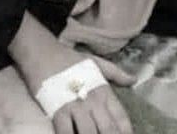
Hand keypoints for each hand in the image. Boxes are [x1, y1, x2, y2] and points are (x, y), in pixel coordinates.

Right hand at [9, 12, 135, 133]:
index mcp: (104, 91)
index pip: (121, 118)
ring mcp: (74, 106)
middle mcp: (92, 100)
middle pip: (108, 130)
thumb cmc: (69, 58)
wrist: (42, 52)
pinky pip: (65, 132)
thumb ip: (116, 73)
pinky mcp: (56, 110)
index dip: (126, 132)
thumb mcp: (96, 63)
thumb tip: (134, 80)